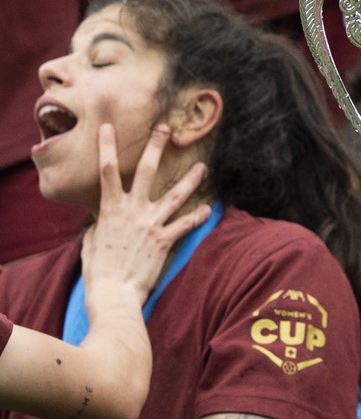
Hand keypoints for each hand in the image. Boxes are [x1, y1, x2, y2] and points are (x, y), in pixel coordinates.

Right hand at [82, 124, 208, 304]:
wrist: (114, 291)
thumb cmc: (99, 269)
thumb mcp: (92, 240)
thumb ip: (100, 223)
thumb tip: (103, 218)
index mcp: (110, 208)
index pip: (107, 170)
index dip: (107, 146)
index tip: (108, 127)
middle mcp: (132, 210)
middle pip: (146, 172)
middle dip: (155, 148)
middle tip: (165, 129)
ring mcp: (151, 224)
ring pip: (175, 195)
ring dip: (190, 180)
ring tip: (203, 167)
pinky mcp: (165, 240)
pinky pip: (185, 224)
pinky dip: (198, 216)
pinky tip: (210, 209)